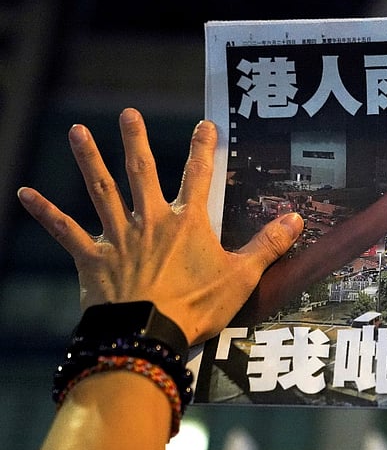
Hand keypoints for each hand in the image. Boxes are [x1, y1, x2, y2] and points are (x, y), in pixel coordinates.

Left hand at [17, 108, 303, 344]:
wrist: (148, 336)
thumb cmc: (196, 307)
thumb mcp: (241, 277)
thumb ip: (268, 246)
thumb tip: (296, 219)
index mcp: (188, 223)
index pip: (199, 176)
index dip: (203, 148)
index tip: (205, 124)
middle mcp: (151, 220)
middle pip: (142, 172)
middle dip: (136, 140)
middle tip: (128, 113)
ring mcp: (118, 237)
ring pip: (102, 190)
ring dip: (89, 160)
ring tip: (76, 132)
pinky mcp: (92, 258)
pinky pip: (65, 231)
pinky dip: (45, 212)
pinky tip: (23, 193)